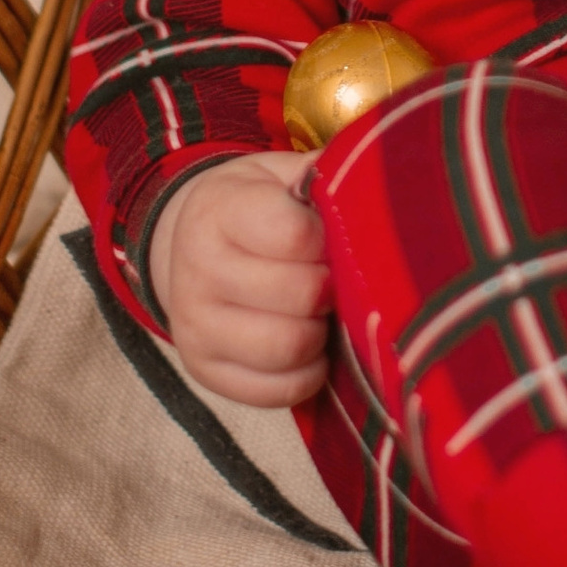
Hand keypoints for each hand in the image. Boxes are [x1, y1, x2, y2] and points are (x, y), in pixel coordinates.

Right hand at [146, 153, 331, 405]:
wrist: (190, 246)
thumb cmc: (256, 207)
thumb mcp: (280, 174)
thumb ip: (324, 175)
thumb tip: (375, 185)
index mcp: (219, 209)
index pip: (295, 235)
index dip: (329, 239)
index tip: (330, 236)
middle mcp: (197, 268)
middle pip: (300, 294)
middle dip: (332, 287)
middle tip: (334, 278)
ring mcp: (195, 325)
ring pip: (289, 347)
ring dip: (321, 332)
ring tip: (321, 312)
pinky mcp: (203, 371)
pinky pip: (278, 391)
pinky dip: (307, 374)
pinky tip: (309, 347)